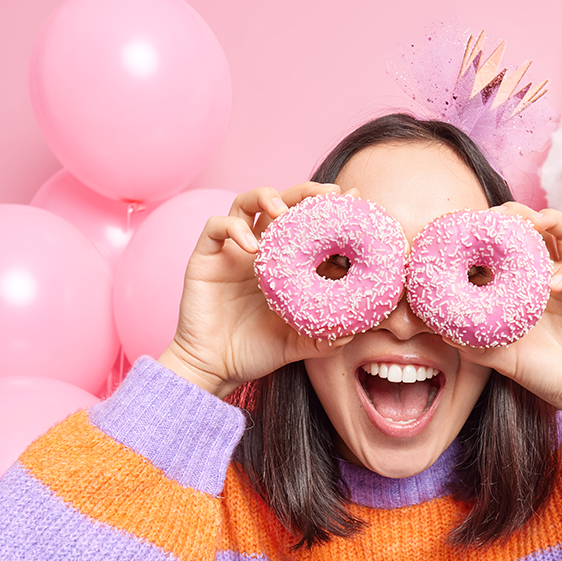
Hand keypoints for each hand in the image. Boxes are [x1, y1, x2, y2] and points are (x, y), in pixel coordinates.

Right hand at [158, 182, 352, 396]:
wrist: (214, 368)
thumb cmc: (256, 352)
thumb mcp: (298, 343)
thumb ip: (325, 338)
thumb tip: (353, 332)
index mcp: (285, 263)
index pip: (309, 225)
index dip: (330, 212)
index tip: (354, 204)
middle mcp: (261, 249)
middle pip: (282, 202)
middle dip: (306, 192)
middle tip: (328, 194)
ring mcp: (233, 250)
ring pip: (247, 202)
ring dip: (267, 197)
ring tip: (283, 211)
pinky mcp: (207, 256)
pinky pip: (216, 226)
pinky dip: (233, 228)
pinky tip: (251, 248)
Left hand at [453, 203, 561, 430]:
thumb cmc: (540, 371)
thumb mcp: (499, 354)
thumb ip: (474, 341)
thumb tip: (441, 330)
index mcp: (524, 282)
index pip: (507, 245)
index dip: (490, 231)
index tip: (469, 226)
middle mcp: (549, 271)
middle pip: (536, 226)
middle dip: (518, 213)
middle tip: (499, 213)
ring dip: (550, 220)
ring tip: (533, 223)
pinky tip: (553, 284)